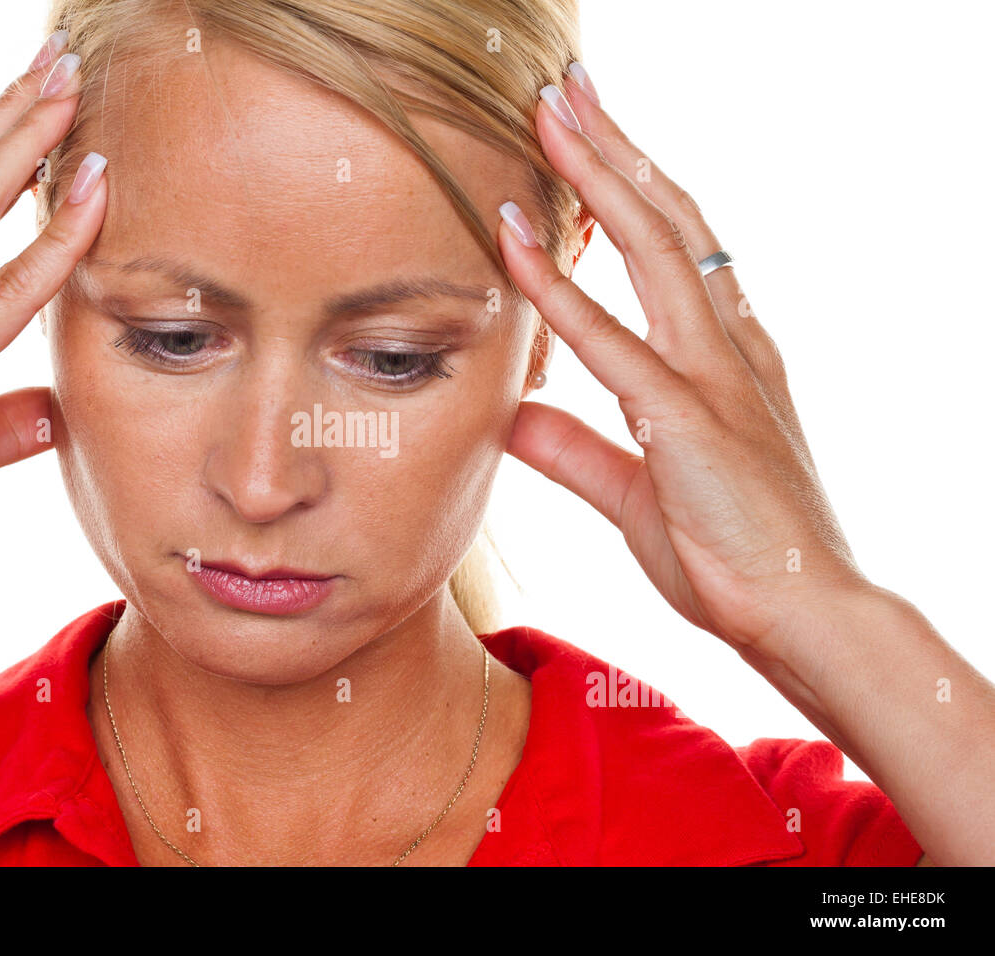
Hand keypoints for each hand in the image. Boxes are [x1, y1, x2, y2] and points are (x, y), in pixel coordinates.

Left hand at [500, 68, 869, 652]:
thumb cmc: (734, 555)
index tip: (587, 139)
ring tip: (552, 115)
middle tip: (568, 89)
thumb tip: (515, 418)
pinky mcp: (690, 420)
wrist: (804, 615)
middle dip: (615, 149)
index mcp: (725, 358)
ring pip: (654, 250)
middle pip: (668, 222)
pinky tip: (516, 242)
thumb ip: (576, 450)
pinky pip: (613, 343)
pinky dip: (560, 290)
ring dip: (597, 177)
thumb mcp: (635, 492)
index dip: (631, 187)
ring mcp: (715, 377)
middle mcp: (727, 348)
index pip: (675, 247)